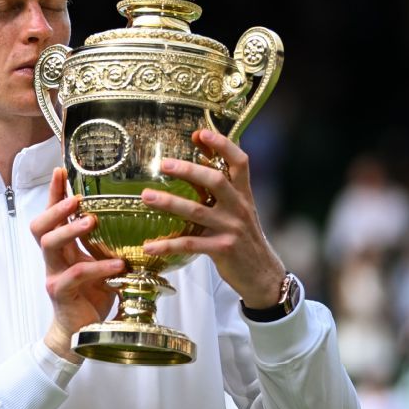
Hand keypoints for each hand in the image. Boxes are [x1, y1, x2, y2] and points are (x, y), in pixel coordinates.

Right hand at [30, 168, 124, 362]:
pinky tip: (117, 266)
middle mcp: (53, 259)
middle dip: (56, 208)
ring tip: (92, 221)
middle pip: (39, 225)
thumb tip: (137, 220)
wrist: (81, 335)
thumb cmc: (92, 297)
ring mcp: (53, 275)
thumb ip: (108, 246)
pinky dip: (98, 268)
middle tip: (77, 198)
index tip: (61, 171)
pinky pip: (75, 275)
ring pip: (50, 244)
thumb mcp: (103, 265)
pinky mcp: (60, 293)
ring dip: (71, 229)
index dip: (54, 193)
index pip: (52, 215)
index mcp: (62, 249)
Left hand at [139, 129, 286, 307]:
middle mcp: (238, 207)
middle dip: (189, 169)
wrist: (262, 275)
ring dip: (169, 202)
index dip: (222, 144)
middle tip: (164, 163)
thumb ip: (221, 190)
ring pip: (197, 211)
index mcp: (243, 194)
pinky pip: (189, 244)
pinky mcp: (221, 249)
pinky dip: (167, 245)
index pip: (239, 161)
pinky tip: (149, 246)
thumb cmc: (244, 239)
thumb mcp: (238, 211)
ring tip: (146, 196)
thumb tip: (196, 163)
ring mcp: (231, 228)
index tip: (200, 133)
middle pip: (215, 180)